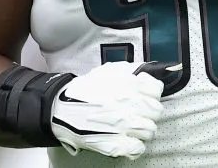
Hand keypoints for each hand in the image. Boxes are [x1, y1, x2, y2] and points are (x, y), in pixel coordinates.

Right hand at [51, 61, 174, 158]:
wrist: (61, 109)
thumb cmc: (84, 90)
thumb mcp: (108, 71)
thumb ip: (131, 70)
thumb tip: (148, 73)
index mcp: (128, 85)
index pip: (156, 90)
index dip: (152, 94)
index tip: (146, 96)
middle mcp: (128, 104)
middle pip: (156, 111)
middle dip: (148, 112)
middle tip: (138, 112)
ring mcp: (123, 126)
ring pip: (150, 130)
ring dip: (143, 129)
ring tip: (132, 126)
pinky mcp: (115, 144)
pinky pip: (137, 148)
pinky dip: (135, 145)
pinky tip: (127, 139)